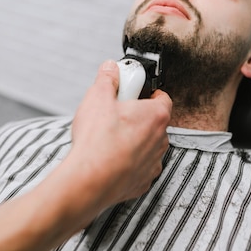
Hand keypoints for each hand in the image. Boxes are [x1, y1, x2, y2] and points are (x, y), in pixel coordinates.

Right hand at [70, 60, 171, 206]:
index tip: (132, 92)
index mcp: (156, 116)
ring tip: (108, 139)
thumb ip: (107, 78)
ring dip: (133, 140)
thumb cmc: (97, 141)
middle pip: (154, 121)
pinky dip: (127, 162)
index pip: (162, 97)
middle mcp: (161, 140)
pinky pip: (139, 167)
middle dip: (136, 116)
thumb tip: (110, 68)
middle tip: (115, 114)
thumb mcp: (97, 97)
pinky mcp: (142, 182)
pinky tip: (109, 159)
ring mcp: (153, 163)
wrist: (88, 181)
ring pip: (147, 145)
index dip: (146, 92)